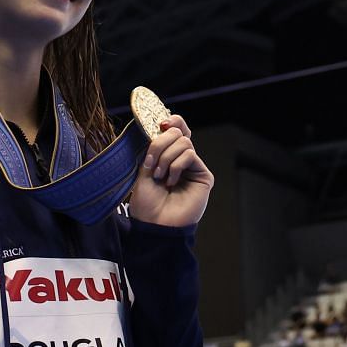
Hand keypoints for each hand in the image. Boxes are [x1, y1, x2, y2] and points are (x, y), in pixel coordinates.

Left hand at [127, 113, 213, 228]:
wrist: (155, 225)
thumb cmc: (146, 204)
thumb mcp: (143, 172)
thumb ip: (153, 150)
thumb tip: (161, 128)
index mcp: (166, 157)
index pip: (174, 130)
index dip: (170, 121)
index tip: (159, 124)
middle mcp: (181, 160)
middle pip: (177, 132)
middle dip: (160, 144)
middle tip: (151, 164)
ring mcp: (193, 168)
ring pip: (183, 141)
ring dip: (166, 157)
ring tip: (160, 177)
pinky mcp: (203, 175)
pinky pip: (190, 154)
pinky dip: (176, 165)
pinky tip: (172, 181)